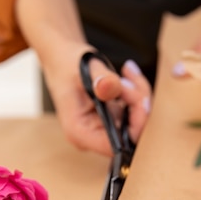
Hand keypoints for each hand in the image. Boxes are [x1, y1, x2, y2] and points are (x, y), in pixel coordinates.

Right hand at [15, 0, 149, 154]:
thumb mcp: (84, 66)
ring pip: (134, 121)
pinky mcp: (109, 119)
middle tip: (130, 79)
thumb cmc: (67, 60)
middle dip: (138, 106)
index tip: (140, 101)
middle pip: (130, 134)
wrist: (60, 52)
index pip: (116, 147)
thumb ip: (99, 79)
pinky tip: (126, 73)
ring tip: (125, 72)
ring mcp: (101, 128)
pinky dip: (135, 92)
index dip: (136, 127)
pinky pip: (132, 111)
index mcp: (80, 132)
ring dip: (137, 95)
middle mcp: (91, 136)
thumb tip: (111, 91)